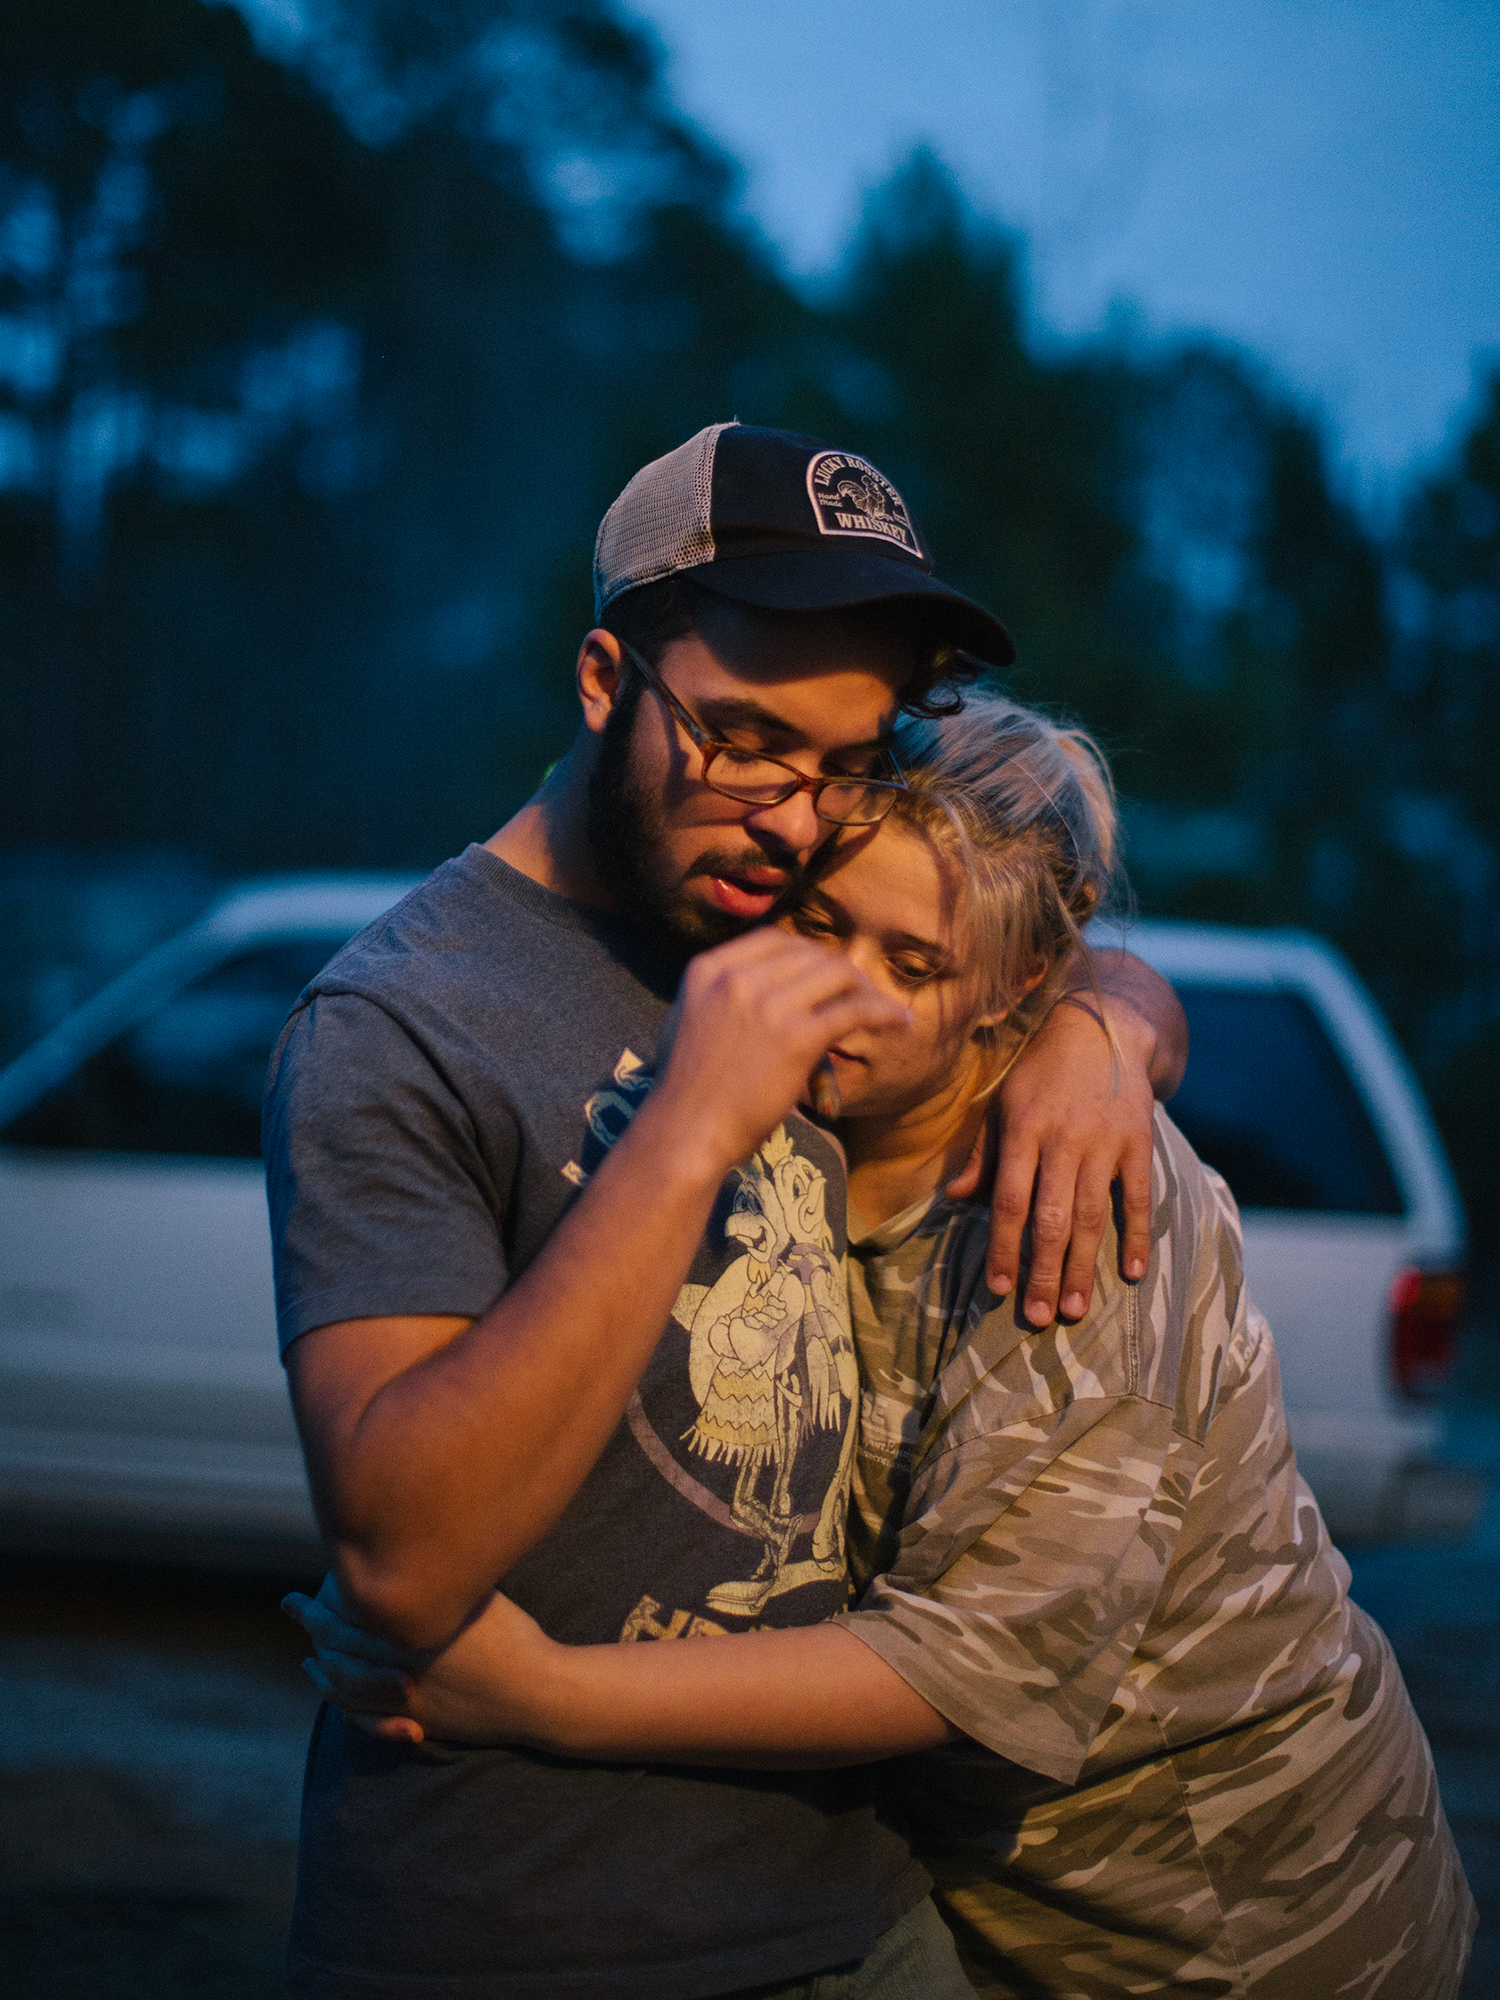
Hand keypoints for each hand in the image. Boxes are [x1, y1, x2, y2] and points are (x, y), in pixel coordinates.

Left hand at [284, 1575, 559, 1745]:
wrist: (536, 1693)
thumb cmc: (513, 1637)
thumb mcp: (476, 1595)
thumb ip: (441, 1580)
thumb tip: (416, 1550)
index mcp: (409, 1633)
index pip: (346, 1618)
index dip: (318, 1604)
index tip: (299, 1591)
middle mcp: (397, 1667)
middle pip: (337, 1650)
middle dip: (311, 1626)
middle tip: (291, 1607)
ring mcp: (403, 1700)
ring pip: (344, 1689)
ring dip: (321, 1671)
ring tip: (307, 1659)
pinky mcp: (415, 1721)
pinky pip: (364, 1717)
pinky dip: (343, 1704)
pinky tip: (336, 1697)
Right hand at [652, 928, 909, 1172]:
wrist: (684, 1132)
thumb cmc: (686, 1091)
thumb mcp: (688, 1020)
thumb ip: (720, 997)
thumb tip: (760, 988)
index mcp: (708, 969)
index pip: (775, 938)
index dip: (809, 954)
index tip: (827, 976)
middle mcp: (737, 977)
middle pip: (811, 953)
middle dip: (841, 973)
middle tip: (861, 996)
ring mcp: (767, 1003)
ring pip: (838, 973)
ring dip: (867, 989)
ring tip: (883, 1010)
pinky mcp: (796, 1036)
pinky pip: (855, 1010)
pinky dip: (884, 1012)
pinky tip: (900, 1022)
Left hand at [948, 993, 1156, 1324]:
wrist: (1101, 1026)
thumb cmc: (1040, 1072)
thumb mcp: (1002, 1104)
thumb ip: (983, 1154)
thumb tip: (953, 1198)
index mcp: (1023, 1130)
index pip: (1008, 1201)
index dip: (1003, 1247)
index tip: (997, 1289)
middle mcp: (1063, 1138)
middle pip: (1051, 1218)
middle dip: (1044, 1272)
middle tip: (1039, 1317)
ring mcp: (1105, 1141)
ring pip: (1092, 1216)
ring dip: (1084, 1266)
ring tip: (1077, 1310)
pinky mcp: (1139, 1142)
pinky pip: (1138, 1197)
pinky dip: (1135, 1236)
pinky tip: (1131, 1273)